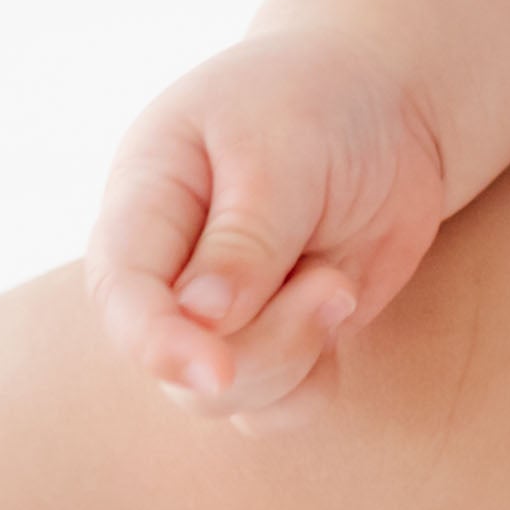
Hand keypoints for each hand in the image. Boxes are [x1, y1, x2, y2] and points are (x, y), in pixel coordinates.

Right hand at [84, 31, 454, 433]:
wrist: (389, 103)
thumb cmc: (321, 104)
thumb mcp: (285, 146)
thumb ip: (246, 236)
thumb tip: (200, 320)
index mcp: (145, 199)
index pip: (121, 291)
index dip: (155, 341)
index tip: (214, 370)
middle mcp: (167, 269)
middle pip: (174, 362)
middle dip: (262, 346)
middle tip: (334, 286)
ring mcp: (217, 314)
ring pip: (228, 395)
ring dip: (297, 353)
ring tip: (341, 282)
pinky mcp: (272, 341)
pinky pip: (277, 406)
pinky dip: (315, 380)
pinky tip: (343, 306)